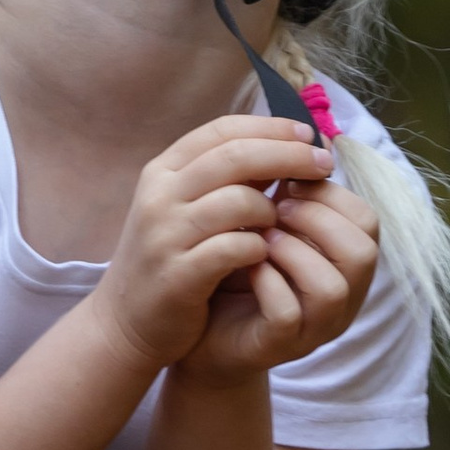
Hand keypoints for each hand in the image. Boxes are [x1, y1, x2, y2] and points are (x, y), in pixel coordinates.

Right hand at [90, 115, 346, 377]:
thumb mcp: (188, 208)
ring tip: (281, 223)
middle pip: (235, 156)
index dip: (270, 127)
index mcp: (164, 170)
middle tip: (323, 165)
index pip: (222, 130)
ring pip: (237, 201)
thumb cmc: (170, 258)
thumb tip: (286, 149)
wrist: (126, 322)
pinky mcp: (178, 275)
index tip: (307, 133)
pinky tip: (266, 254)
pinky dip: (259, 248)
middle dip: (287, 155)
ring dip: (271, 209)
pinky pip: (234, 249)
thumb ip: (227, 179)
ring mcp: (165, 234)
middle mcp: (160, 195)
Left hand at [171, 170, 380, 387]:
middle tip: (275, 208)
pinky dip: (267, 283)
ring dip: (294, 251)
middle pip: (363, 251)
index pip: (367, 218)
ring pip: (333, 286)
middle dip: (316, 219)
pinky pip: (289, 312)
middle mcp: (342, 296)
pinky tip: (245, 266)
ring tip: (261, 237)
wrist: (197, 323)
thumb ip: (289, 186)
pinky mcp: (282, 345)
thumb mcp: (269, 219)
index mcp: (344, 260)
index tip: (288, 182)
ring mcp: (315, 325)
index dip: (329, 193)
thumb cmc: (238, 265)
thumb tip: (302, 132)